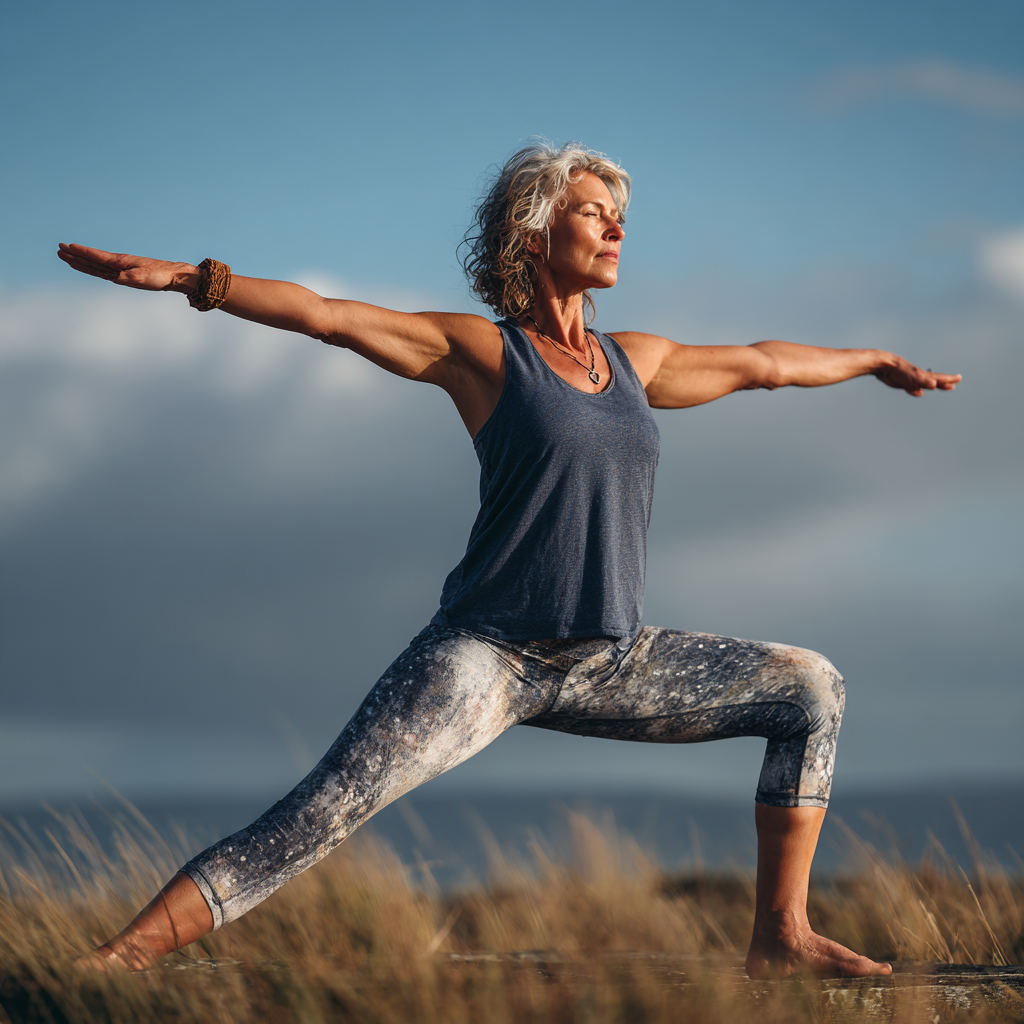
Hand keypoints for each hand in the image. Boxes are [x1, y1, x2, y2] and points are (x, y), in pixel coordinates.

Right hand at [57, 243, 197, 292]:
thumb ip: (127, 278)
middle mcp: (118, 263)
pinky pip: (105, 269)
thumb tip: (114, 279)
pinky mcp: (126, 273)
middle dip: (75, 255)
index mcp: (120, 262)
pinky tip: (90, 264)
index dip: (81, 252)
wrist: (173, 276)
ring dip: (81, 260)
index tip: (66, 246)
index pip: (96, 256)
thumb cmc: (159, 276)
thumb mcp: (143, 278)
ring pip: (96, 264)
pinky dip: (94, 266)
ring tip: (68, 254)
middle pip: (92, 259)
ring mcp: (121, 268)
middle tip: (59, 248)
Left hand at [872, 356, 960, 396]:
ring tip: (936, 387)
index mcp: (924, 376)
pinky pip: (912, 388)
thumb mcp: (913, 378)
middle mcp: (920, 377)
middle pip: (934, 381)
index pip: (940, 378)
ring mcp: (911, 379)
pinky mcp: (902, 382)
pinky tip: (917, 392)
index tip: (959, 378)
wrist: (885, 366)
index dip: (949, 379)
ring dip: (931, 386)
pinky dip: (917, 391)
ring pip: (924, 385)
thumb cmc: (899, 371)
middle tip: (953, 386)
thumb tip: (934, 385)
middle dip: (944, 384)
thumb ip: (923, 382)